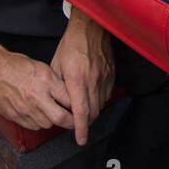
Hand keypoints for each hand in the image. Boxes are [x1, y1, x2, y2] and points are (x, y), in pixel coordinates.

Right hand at [0, 40, 73, 132]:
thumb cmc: (15, 66)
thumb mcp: (42, 67)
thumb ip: (55, 83)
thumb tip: (69, 95)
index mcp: (46, 80)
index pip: (70, 99)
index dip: (78, 107)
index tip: (81, 110)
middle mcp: (37, 95)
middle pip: (61, 117)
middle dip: (71, 122)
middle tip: (74, 122)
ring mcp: (25, 107)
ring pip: (47, 124)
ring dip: (53, 122)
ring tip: (54, 115)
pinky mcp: (15, 115)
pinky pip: (33, 126)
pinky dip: (38, 123)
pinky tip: (39, 115)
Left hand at [49, 7, 114, 145]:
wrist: (90, 29)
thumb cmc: (71, 46)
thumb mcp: (56, 66)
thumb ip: (58, 87)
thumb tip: (58, 104)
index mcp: (76, 79)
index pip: (80, 111)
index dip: (81, 128)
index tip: (81, 139)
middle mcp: (92, 80)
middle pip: (93, 112)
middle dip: (85, 122)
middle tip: (78, 125)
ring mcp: (104, 78)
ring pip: (101, 105)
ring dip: (92, 112)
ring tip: (83, 111)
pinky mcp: (112, 74)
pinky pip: (107, 94)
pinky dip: (99, 100)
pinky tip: (91, 96)